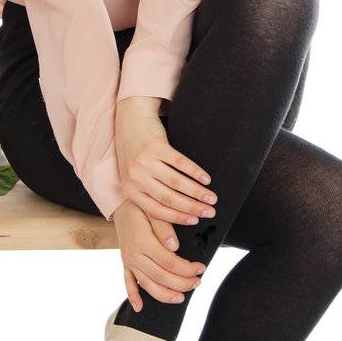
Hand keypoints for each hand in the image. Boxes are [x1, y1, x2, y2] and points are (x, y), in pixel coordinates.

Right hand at [113, 200, 205, 312]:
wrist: (119, 203)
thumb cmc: (140, 205)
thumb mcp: (153, 210)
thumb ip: (164, 227)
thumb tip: (174, 246)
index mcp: (142, 241)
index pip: (169, 262)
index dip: (187, 268)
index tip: (201, 268)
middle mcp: (134, 254)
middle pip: (160, 276)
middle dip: (182, 283)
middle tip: (197, 282)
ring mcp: (128, 261)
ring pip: (147, 284)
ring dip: (164, 295)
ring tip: (181, 298)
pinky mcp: (125, 263)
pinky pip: (128, 283)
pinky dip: (133, 296)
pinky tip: (140, 307)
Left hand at [114, 97, 217, 228]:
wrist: (130, 120)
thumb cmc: (135, 152)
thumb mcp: (134, 176)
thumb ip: (148, 194)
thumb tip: (174, 215)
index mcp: (129, 189)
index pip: (156, 210)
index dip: (177, 217)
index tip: (195, 221)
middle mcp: (135, 177)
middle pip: (169, 198)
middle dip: (192, 208)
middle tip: (210, 212)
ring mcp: (145, 162)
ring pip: (176, 182)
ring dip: (198, 192)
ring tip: (212, 198)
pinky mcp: (155, 146)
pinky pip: (179, 163)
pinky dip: (195, 172)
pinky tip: (206, 179)